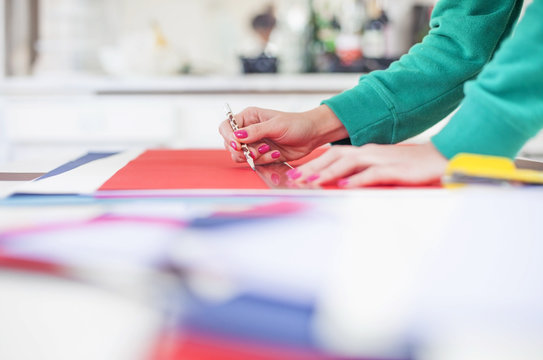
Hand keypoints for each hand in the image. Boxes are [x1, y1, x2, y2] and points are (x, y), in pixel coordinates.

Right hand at [218, 105, 347, 164]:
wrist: (311, 136)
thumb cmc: (296, 124)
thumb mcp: (276, 125)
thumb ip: (255, 131)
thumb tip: (237, 136)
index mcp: (248, 118)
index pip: (226, 127)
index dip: (228, 137)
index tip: (238, 145)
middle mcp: (248, 131)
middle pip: (230, 145)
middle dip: (243, 151)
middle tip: (258, 151)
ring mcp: (254, 144)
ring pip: (241, 157)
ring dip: (255, 157)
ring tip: (270, 151)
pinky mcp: (261, 156)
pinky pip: (254, 163)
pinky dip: (264, 161)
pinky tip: (276, 154)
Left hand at [287, 142, 447, 186]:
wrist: (440, 158)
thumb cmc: (410, 166)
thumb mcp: (382, 167)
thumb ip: (362, 172)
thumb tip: (342, 182)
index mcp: (365, 152)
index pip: (333, 155)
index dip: (314, 164)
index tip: (296, 174)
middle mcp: (370, 152)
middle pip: (336, 157)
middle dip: (313, 168)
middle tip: (294, 179)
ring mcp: (382, 159)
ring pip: (350, 163)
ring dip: (329, 172)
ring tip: (312, 181)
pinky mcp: (396, 169)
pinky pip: (373, 174)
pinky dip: (358, 180)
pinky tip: (345, 186)